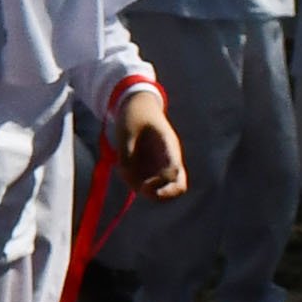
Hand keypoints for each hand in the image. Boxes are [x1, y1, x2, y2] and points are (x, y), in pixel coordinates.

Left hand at [116, 81, 188, 200]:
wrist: (137, 106)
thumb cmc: (134, 115)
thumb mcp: (126, 130)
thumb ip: (127, 153)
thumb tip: (126, 175)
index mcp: (168, 146)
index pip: (174, 171)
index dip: (162, 184)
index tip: (144, 186)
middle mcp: (169, 159)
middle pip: (179, 187)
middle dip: (164, 195)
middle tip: (142, 191)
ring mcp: (161, 164)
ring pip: (163, 188)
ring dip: (144, 188)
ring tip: (124, 170)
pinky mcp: (151, 167)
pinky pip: (147, 183)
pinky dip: (135, 182)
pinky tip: (122, 167)